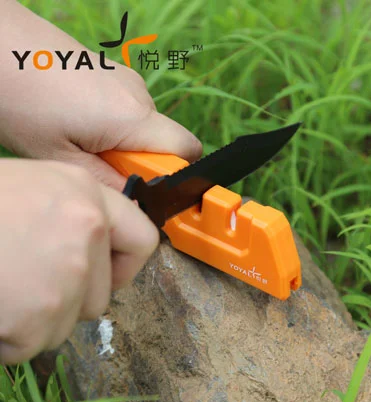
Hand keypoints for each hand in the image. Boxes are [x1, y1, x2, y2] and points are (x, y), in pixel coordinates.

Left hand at [0, 1, 201, 190]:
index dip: (176, 172)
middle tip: (98, 164)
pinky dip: (114, 122)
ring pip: (144, 125)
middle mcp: (139, 95)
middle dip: (140, 160)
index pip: (187, 150)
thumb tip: (135, 196)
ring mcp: (126, 79)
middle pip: (165, 140)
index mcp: (132, 118)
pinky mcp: (113, 72)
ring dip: (124, 141)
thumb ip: (106, 181)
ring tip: (79, 138)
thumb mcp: (60, 156)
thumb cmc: (19, 98)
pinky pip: (128, 108)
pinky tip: (77, 119)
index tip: (145, 184)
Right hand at [0, 159, 157, 364]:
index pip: (143, 240)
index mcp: (86, 194)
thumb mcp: (34, 190)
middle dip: (69, 298)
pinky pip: (32, 345)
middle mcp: (87, 231)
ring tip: (4, 286)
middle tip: (26, 279)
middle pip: (102, 295)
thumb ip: (76, 216)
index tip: (107, 273)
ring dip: (36, 318)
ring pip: (66, 324)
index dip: (126, 264)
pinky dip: (10, 337)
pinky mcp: (36, 318)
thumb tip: (100, 252)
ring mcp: (65, 277)